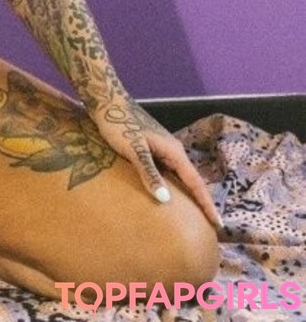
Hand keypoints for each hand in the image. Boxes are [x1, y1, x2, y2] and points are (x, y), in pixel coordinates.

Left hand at [88, 92, 221, 229]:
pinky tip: (169, 194)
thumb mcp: (134, 149)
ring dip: (188, 194)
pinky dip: (174, 185)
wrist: (107, 101)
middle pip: (191, 180)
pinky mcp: (152, 148)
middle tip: (210, 225)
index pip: (195, 182)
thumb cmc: (119, 124)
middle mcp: (172, 150)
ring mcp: (163, 148)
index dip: (206, 204)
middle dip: (202, 201)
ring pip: (180, 176)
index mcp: (173, 151)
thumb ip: (149, 173)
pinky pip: (168, 171)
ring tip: (193, 215)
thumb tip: (166, 200)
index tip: (218, 224)